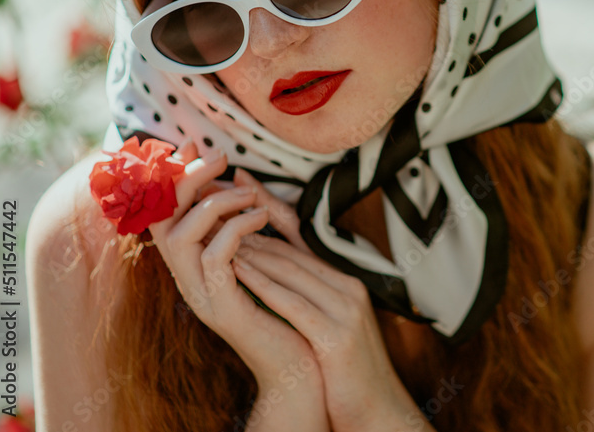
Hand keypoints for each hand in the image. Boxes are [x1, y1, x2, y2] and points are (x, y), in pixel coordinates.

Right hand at [145, 138, 327, 422]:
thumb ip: (255, 214)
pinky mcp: (222, 307)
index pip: (163, 212)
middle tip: (218, 159)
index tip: (189, 144)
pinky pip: (214, 260)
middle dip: (185, 181)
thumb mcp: (268, 250)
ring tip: (251, 195)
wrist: (298, 360)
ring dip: (216, 205)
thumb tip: (242, 173)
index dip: (169, 177)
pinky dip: (236, 230)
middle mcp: (187, 277)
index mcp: (193, 261)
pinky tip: (262, 217)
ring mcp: (201, 294)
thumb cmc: (284, 302)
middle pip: (160, 220)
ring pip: (181, 237)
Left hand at [231, 168, 427, 431]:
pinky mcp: (336, 335)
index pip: (302, 239)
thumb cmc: (347, 371)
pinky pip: (293, 303)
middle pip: (293, 248)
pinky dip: (263, 284)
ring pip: (291, 270)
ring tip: (216, 230)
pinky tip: (237, 271)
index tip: (239, 184)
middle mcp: (348, 287)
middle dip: (250, 224)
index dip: (268, 208)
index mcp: (345, 282)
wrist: (377, 412)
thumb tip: (276, 272)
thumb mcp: (330, 325)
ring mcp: (345, 309)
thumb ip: (309, 295)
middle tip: (216, 203)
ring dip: (251, 249)